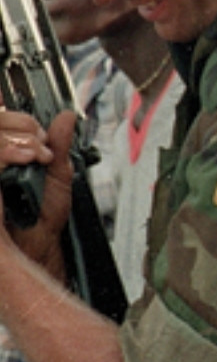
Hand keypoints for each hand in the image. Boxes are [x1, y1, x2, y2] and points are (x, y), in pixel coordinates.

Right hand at [0, 109, 74, 278]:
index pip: (4, 121)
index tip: (41, 132)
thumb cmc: (43, 215)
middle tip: (42, 145)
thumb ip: (59, 144)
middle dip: (23, 126)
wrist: (37, 245)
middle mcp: (1, 162)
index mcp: (9, 156)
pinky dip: (8, 152)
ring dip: (17, 139)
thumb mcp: (57, 174)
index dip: (21, 120)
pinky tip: (25, 160)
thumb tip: (66, 116)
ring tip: (37, 155)